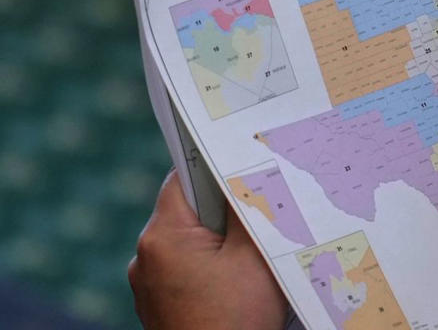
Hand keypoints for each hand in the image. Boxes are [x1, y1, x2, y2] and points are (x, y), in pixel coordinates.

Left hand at [128, 170, 287, 328]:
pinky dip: (209, 266)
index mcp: (162, 237)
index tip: (235, 160)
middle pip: (187, 211)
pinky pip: (185, 268)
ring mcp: (149, 282)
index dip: (210, 166)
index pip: (181, 178)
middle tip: (255, 217)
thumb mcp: (254, 257)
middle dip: (222, 212)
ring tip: (248, 258)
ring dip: (217, 241)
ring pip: (189, 241)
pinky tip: (235, 282)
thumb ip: (248, 213)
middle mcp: (146, 257)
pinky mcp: (159, 302)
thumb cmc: (236, 321)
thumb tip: (250, 178)